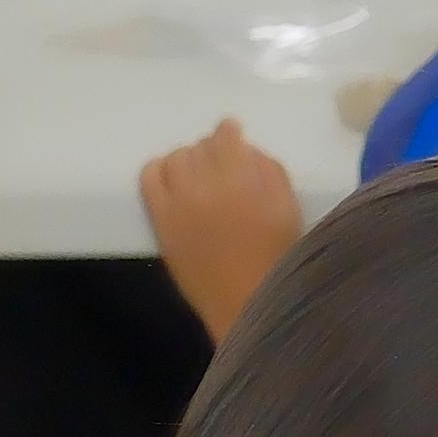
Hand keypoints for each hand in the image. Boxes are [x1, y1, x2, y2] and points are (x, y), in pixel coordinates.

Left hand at [138, 120, 302, 328]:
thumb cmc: (276, 256)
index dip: (230, 133)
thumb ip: (268, 169)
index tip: (233, 136)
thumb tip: (244, 149)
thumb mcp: (288, 206)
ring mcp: (177, 203)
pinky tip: (173, 181)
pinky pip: (149, 178)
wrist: (246, 303)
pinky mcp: (160, 221)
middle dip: (212, 151)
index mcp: (240, 178)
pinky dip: (159, 170)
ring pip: (175, 159)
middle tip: (222, 167)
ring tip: (199, 176)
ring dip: (188, 161)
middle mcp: (204, 184)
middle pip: (200, 147)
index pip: (225, 136)